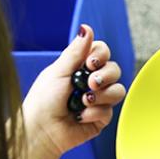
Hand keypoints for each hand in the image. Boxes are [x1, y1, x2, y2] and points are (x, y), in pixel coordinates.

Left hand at [22, 24, 125, 158]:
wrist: (41, 130)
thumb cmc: (43, 101)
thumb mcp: (58, 71)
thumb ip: (76, 51)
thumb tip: (86, 27)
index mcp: (79, 67)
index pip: (102, 52)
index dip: (101, 55)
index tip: (90, 63)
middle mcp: (90, 82)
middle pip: (114, 69)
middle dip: (105, 75)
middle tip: (90, 83)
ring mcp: (98, 100)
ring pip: (118, 90)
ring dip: (102, 95)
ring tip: (83, 101)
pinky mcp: (101, 118)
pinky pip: (110, 111)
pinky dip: (94, 112)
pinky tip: (80, 116)